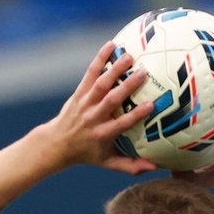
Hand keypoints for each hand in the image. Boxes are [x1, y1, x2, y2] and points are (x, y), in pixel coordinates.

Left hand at [35, 42, 156, 175]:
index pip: (122, 123)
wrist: (57, 142)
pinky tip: (110, 46)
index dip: (136, 114)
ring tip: (129, 56)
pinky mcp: (80, 92)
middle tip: (143, 73)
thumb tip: (155, 168)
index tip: (151, 104)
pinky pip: (90, 73)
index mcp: (103, 134)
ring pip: (101, 83)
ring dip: (114, 69)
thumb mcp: (108, 163)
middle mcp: (94, 116)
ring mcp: (86, 102)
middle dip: (127, 86)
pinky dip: (99, 59)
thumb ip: (131, 166)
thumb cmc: (88, 154)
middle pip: (111, 99)